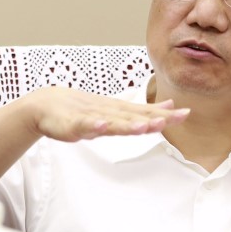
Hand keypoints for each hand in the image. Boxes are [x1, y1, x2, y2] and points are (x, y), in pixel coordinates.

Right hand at [29, 86, 189, 141]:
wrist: (45, 105)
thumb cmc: (81, 109)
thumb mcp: (115, 111)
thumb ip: (142, 112)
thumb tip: (169, 108)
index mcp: (118, 110)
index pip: (145, 112)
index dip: (164, 113)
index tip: (185, 114)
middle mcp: (108, 112)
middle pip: (134, 116)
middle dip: (153, 118)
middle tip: (174, 118)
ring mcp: (91, 118)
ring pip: (112, 122)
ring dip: (128, 123)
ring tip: (145, 125)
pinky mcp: (73, 124)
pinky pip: (84, 125)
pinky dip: (94, 125)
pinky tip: (103, 125)